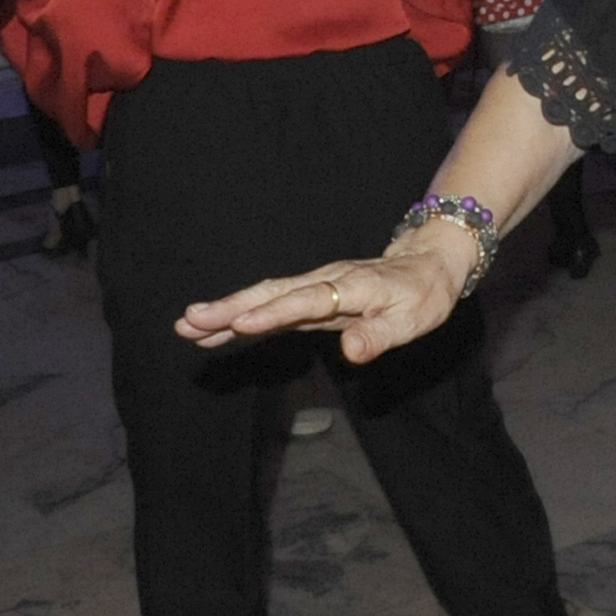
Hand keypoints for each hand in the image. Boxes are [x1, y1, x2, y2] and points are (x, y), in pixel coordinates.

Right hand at [175, 224, 469, 365]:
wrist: (428, 262)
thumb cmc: (423, 294)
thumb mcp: (414, 320)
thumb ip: (381, 337)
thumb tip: (351, 352)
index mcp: (354, 287)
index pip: (309, 301)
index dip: (276, 312)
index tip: (242, 323)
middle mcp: (327, 281)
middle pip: (274, 293)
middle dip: (231, 308)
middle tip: (190, 321)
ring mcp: (316, 286)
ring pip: (266, 296)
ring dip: (227, 310)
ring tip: (186, 326)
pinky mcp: (310, 296)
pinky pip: (271, 304)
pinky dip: (240, 316)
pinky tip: (211, 331)